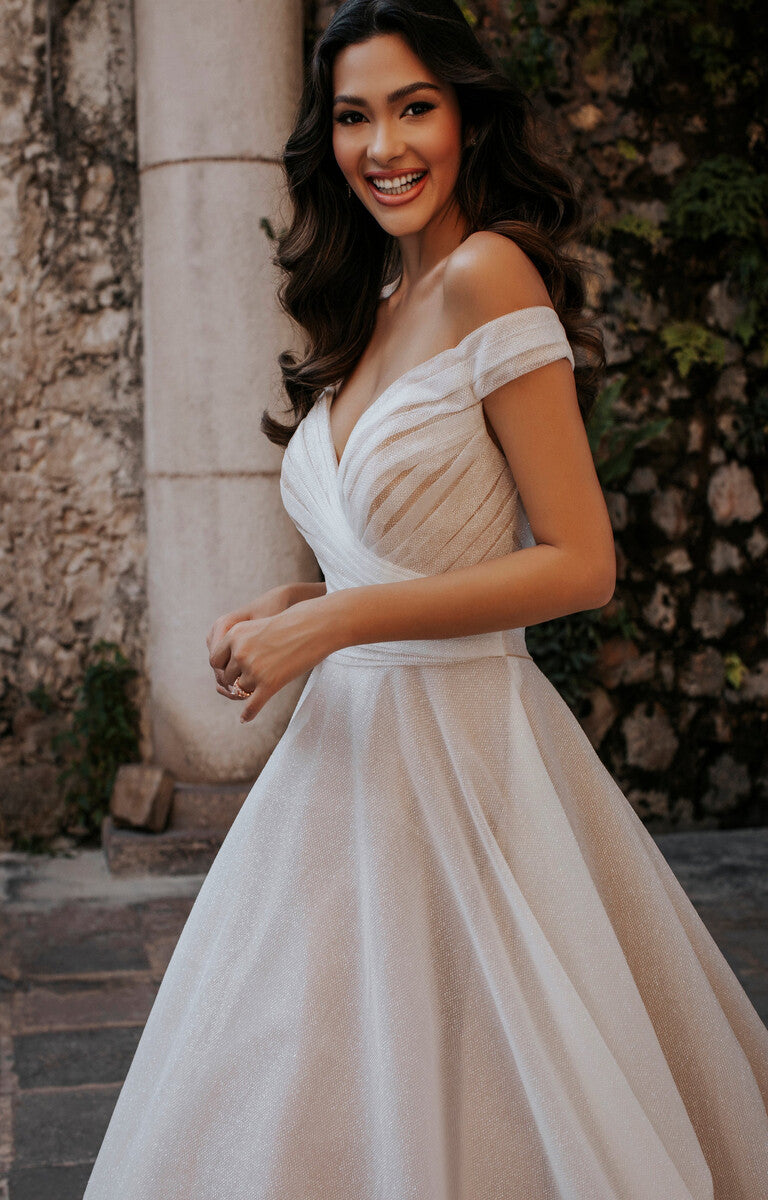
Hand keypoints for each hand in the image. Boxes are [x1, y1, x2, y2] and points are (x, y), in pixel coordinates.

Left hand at [208, 596, 333, 722]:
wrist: (315, 626)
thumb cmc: (290, 624)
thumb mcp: (257, 627)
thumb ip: (240, 644)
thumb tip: (229, 670)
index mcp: (234, 634)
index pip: (215, 660)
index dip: (224, 667)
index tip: (233, 670)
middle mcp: (240, 652)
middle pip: (228, 677)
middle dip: (238, 679)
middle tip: (254, 676)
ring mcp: (254, 669)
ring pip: (242, 690)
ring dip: (251, 689)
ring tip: (268, 679)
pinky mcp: (270, 684)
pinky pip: (252, 705)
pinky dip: (248, 714)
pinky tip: (245, 718)